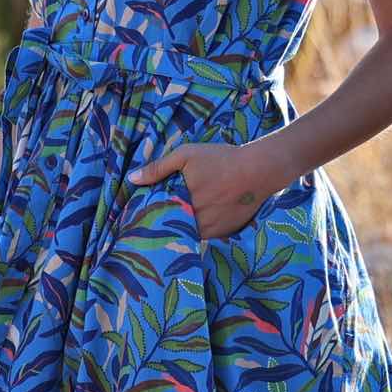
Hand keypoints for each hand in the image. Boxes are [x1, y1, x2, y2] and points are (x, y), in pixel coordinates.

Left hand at [128, 136, 288, 240]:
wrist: (258, 170)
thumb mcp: (187, 155)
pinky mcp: (224, 233)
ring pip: (187, 234)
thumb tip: (132, 180)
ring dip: (179, 229)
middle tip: (150, 223)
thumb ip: (158, 168)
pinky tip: (195, 220)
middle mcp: (195, 220)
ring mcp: (211, 230)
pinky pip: (203, 236)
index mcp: (182, 202)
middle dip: (162, 225)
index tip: (136, 218)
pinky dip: (197, 230)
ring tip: (171, 223)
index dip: (147, 217)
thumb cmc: (221, 159)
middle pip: (171, 228)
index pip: (156, 216)